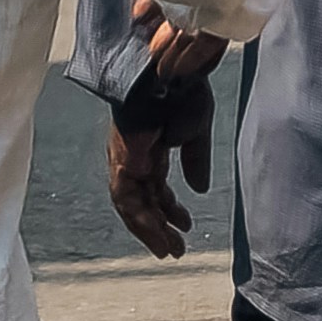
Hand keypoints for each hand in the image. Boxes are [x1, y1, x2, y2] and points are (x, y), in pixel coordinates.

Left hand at [104, 43, 218, 260]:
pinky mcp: (122, 159)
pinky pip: (127, 200)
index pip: (155, 186)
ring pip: (132, 206)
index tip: (185, 226)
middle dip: (157, 226)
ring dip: (150, 230)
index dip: (169, 208)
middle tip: (175, 248)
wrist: (170, 70)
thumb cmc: (183, 90)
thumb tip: (199, 190)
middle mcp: (133, 155)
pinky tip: (160, 234)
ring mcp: (125, 157)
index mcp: (150, 145)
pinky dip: (141, 220)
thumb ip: (195, 160)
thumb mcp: (196, 131)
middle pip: (142, 200)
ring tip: (170, 250)